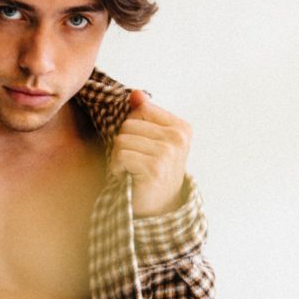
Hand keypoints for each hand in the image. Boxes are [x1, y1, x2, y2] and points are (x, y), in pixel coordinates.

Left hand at [110, 89, 191, 216]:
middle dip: (123, 143)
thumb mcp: (152, 139)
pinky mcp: (154, 168)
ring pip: (122, 140)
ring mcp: (168, 153)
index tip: (142, 146)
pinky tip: (128, 176)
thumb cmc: (152, 169)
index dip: (133, 128)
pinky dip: (117, 167)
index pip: (141, 109)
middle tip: (134, 161)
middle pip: (129, 124)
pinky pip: (121, 155)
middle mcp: (178, 138)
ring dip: (118, 157)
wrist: (158, 206)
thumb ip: (144, 114)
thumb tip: (136, 93)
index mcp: (181, 127)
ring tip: (131, 169)